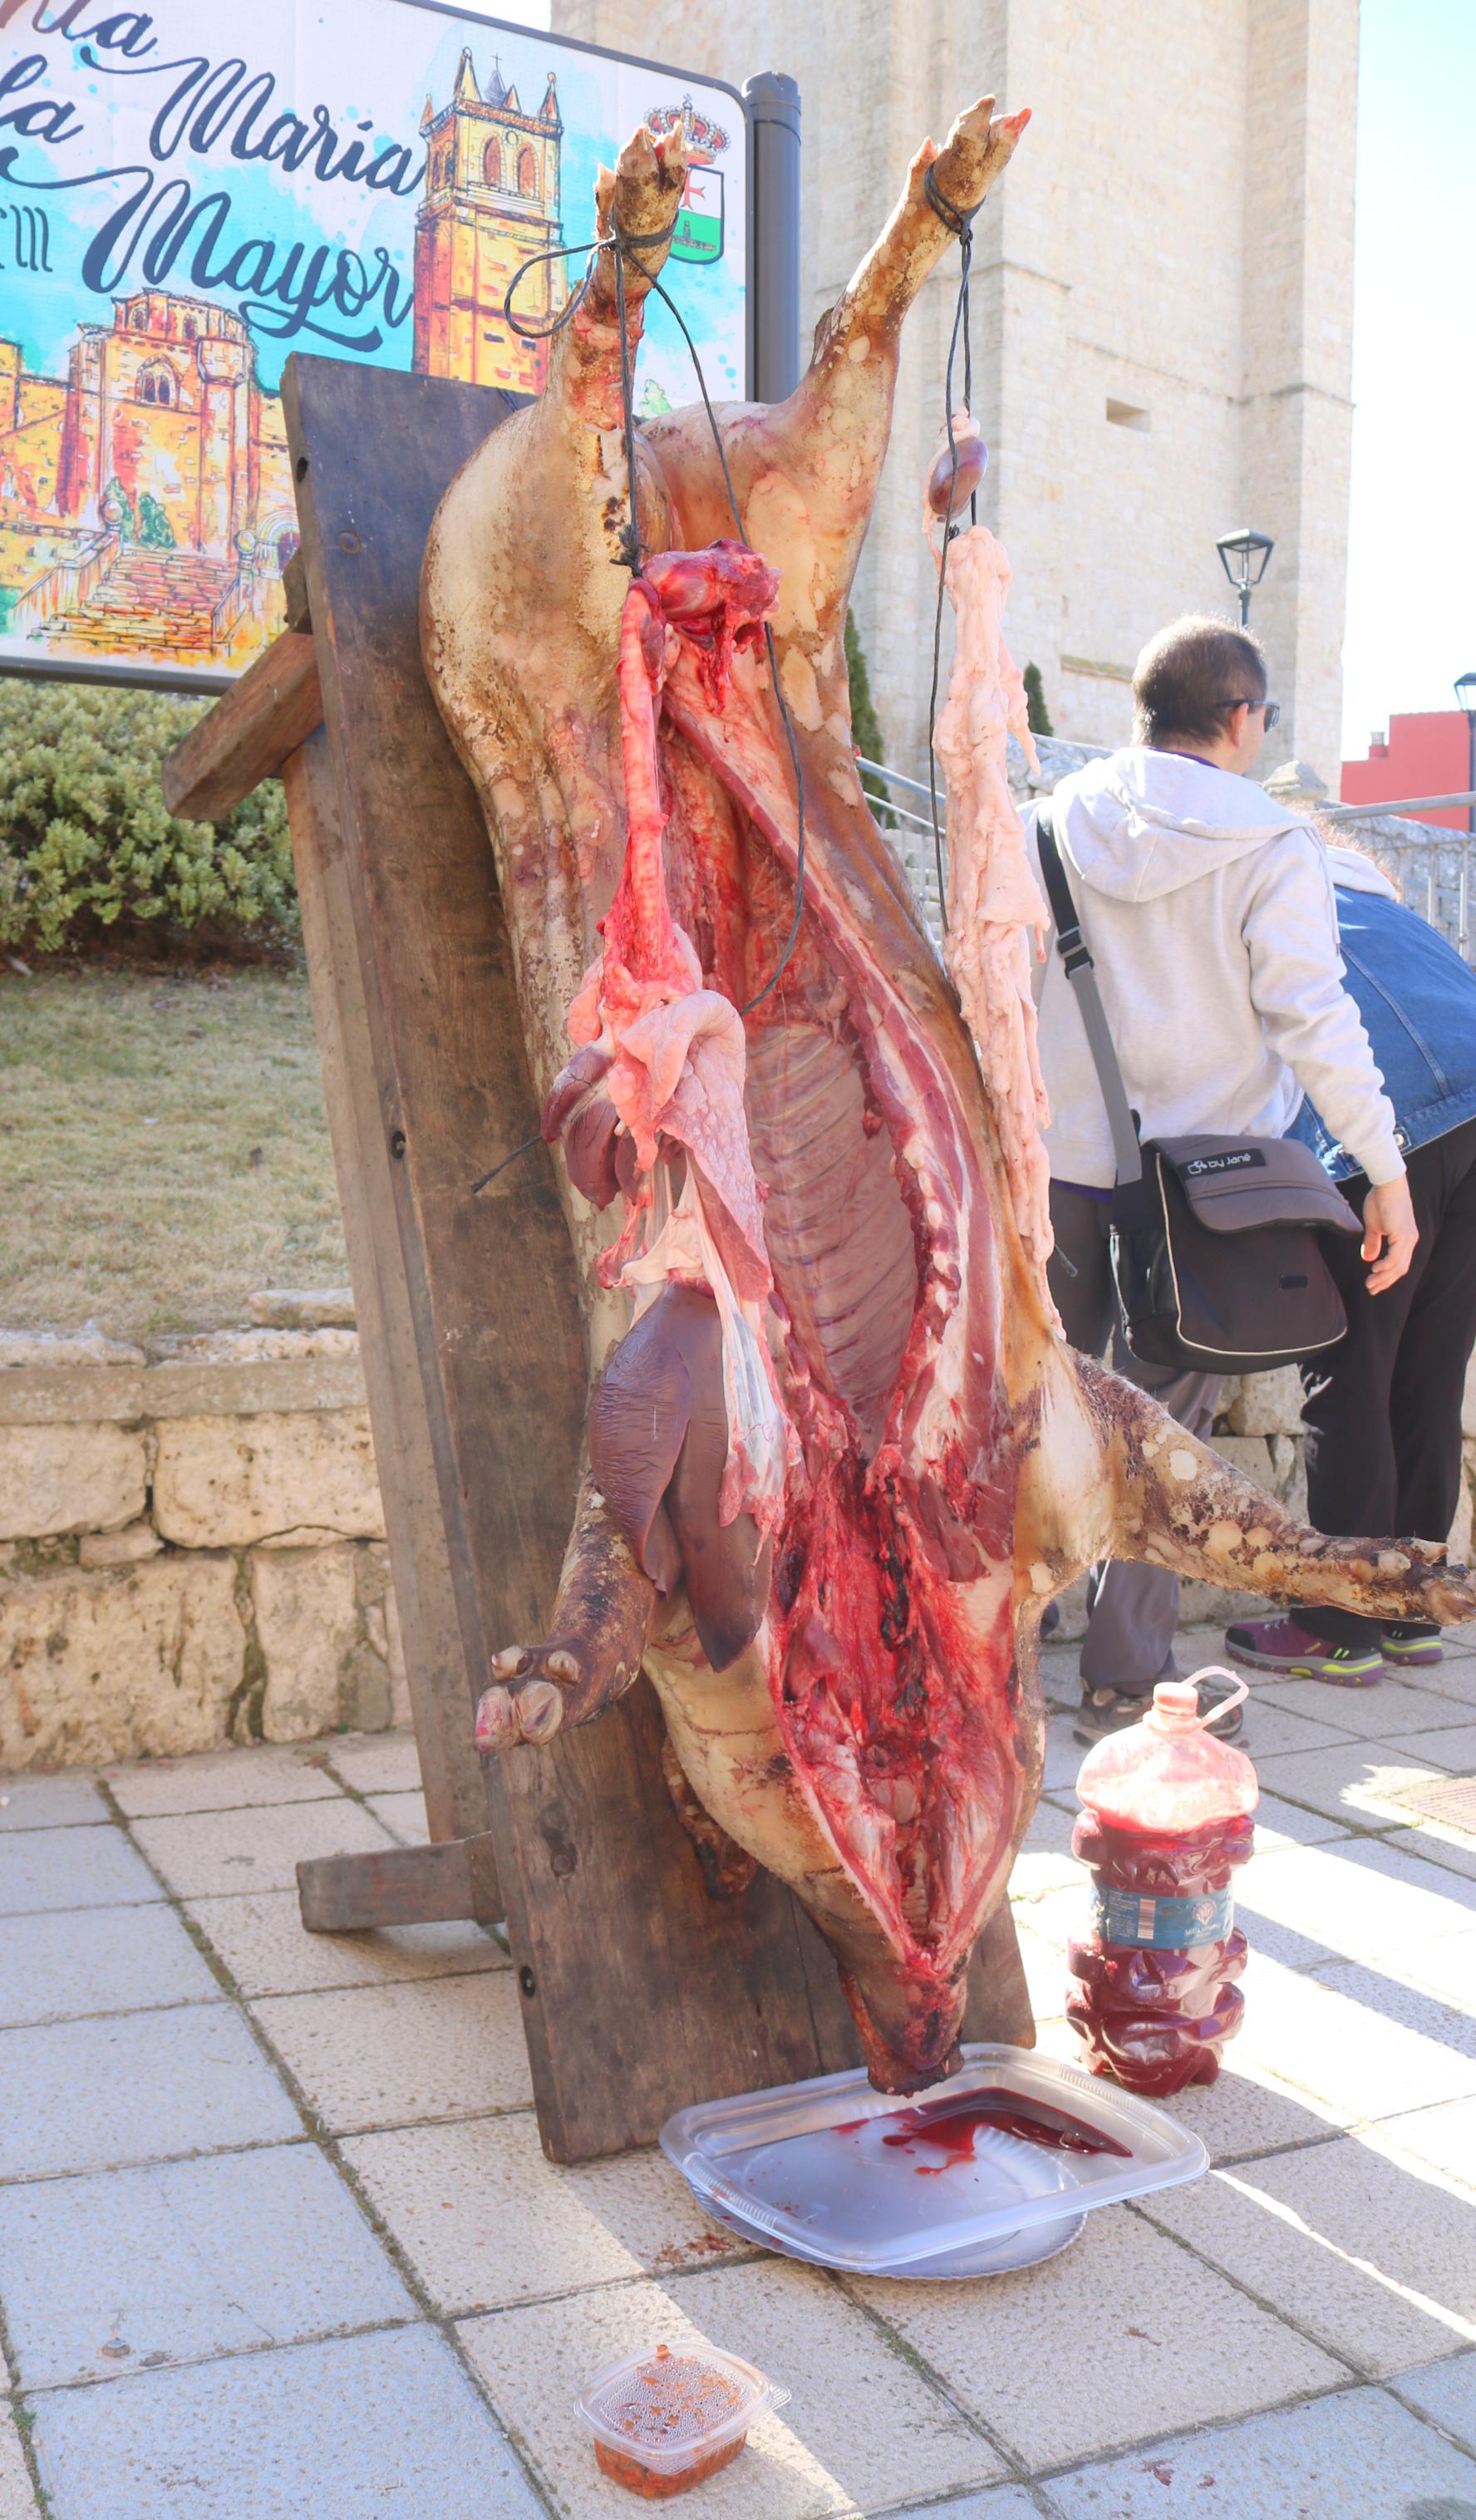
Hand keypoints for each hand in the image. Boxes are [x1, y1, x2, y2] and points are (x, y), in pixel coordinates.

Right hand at [1361, 1177, 1417, 1293]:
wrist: (1387, 1184)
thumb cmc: (1380, 1200)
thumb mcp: (1374, 1226)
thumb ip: (1372, 1242)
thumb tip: (1369, 1258)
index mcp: (1405, 1239)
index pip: (1398, 1264)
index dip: (1386, 1277)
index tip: (1373, 1285)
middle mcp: (1410, 1241)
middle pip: (1400, 1269)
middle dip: (1385, 1282)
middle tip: (1371, 1290)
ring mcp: (1408, 1238)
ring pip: (1398, 1266)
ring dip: (1383, 1277)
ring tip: (1370, 1284)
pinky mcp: (1403, 1235)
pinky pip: (1396, 1258)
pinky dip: (1386, 1266)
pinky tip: (1375, 1269)